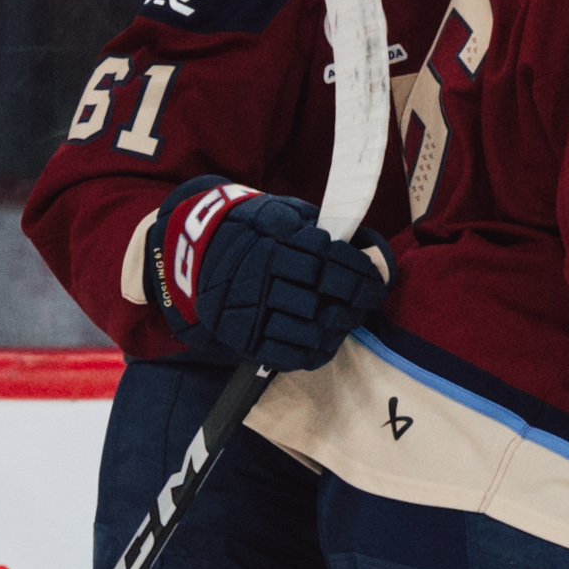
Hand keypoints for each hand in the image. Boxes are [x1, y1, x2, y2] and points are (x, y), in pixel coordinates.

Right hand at [157, 181, 397, 370]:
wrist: (194, 253)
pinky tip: (329, 338)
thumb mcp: (276, 213)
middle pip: (320, 296)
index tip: (374, 276)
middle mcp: (260, 282)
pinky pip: (289, 355)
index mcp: (271, 248)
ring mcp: (253, 314)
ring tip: (349, 316)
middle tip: (368, 297)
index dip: (356, 269)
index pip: (324, 260)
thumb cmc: (248, 231)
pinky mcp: (246, 339)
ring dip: (338, 325)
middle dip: (353, 297)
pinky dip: (316, 350)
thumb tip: (361, 240)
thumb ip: (313, 225)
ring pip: (309, 329)